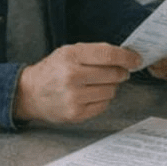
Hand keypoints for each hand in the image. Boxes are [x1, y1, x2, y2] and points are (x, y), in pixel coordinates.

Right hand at [13, 43, 139, 123]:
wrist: (30, 93)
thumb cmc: (54, 69)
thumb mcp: (69, 51)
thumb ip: (95, 52)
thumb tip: (126, 57)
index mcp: (71, 56)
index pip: (108, 55)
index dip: (127, 57)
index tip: (136, 59)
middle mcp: (71, 76)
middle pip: (113, 74)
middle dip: (121, 72)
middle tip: (120, 71)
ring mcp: (73, 97)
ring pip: (111, 91)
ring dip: (111, 86)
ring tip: (99, 83)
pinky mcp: (75, 114)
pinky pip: (103, 105)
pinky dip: (103, 99)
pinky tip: (92, 94)